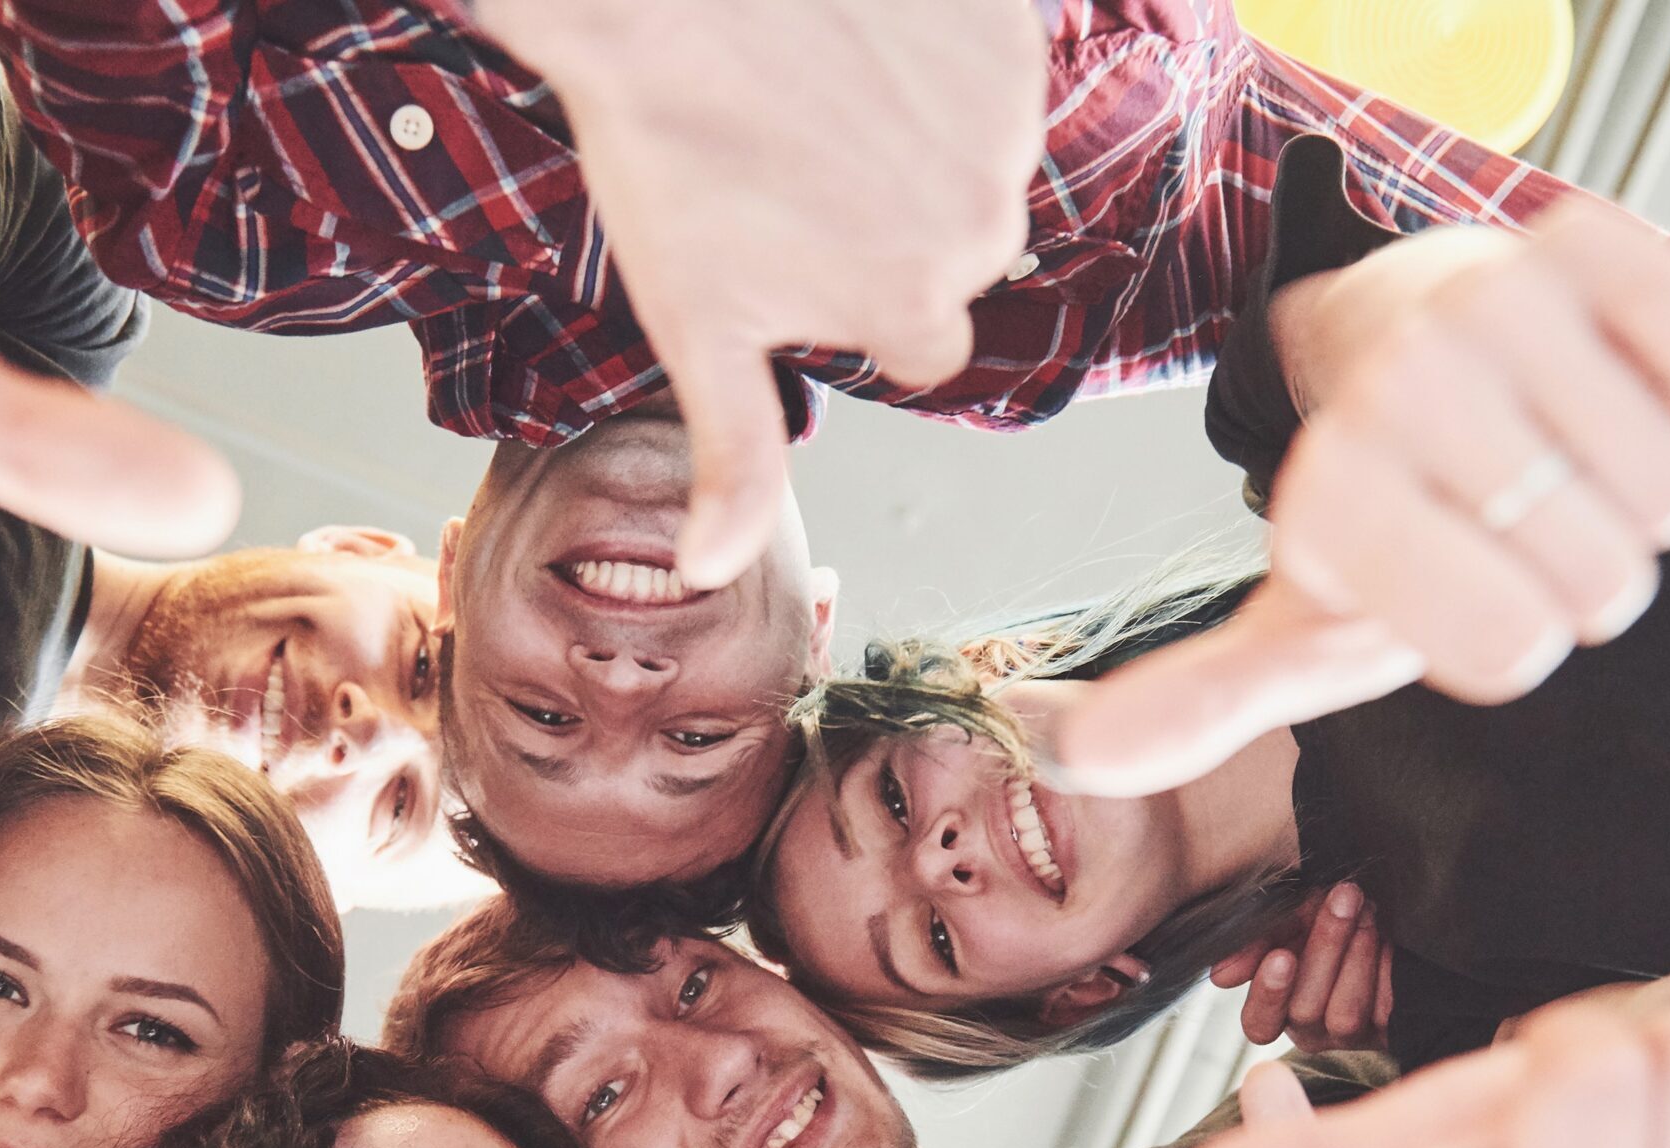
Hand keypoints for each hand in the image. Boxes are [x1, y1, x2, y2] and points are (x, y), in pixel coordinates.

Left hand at [480, 0, 1044, 589]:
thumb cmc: (667, 152)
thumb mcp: (694, 327)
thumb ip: (735, 456)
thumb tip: (713, 571)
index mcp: (915, 309)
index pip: (920, 338)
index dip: (856, 299)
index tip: (797, 247)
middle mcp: (981, 221)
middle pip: (952, 249)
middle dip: (886, 222)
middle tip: (790, 164)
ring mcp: (1001, 115)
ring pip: (973, 154)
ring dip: (912, 135)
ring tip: (814, 95)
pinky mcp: (1002, 24)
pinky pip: (984, 62)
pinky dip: (933, 52)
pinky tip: (853, 34)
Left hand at [1043, 198, 1669, 793]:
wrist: (1424, 337)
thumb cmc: (1385, 514)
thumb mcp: (1297, 621)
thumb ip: (1199, 700)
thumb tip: (1064, 760)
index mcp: (1333, 495)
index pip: (1510, 649)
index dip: (1514, 644)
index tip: (1467, 593)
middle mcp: (1402, 388)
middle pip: (1598, 580)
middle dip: (1582, 577)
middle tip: (1520, 524)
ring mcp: (1500, 304)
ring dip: (1644, 498)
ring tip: (1565, 458)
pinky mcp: (1599, 244)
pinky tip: (1622, 394)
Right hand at [1209, 883, 1392, 1051]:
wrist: (1381, 915)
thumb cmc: (1326, 918)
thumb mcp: (1290, 919)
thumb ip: (1257, 942)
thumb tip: (1220, 978)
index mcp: (1276, 1009)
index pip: (1259, 1023)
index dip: (1268, 994)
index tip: (1281, 956)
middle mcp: (1309, 1029)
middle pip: (1305, 1009)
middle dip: (1324, 948)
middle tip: (1340, 898)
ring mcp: (1348, 1035)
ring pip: (1344, 1013)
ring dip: (1356, 954)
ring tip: (1365, 909)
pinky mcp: (1386, 1030)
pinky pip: (1382, 1007)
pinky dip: (1383, 964)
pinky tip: (1384, 935)